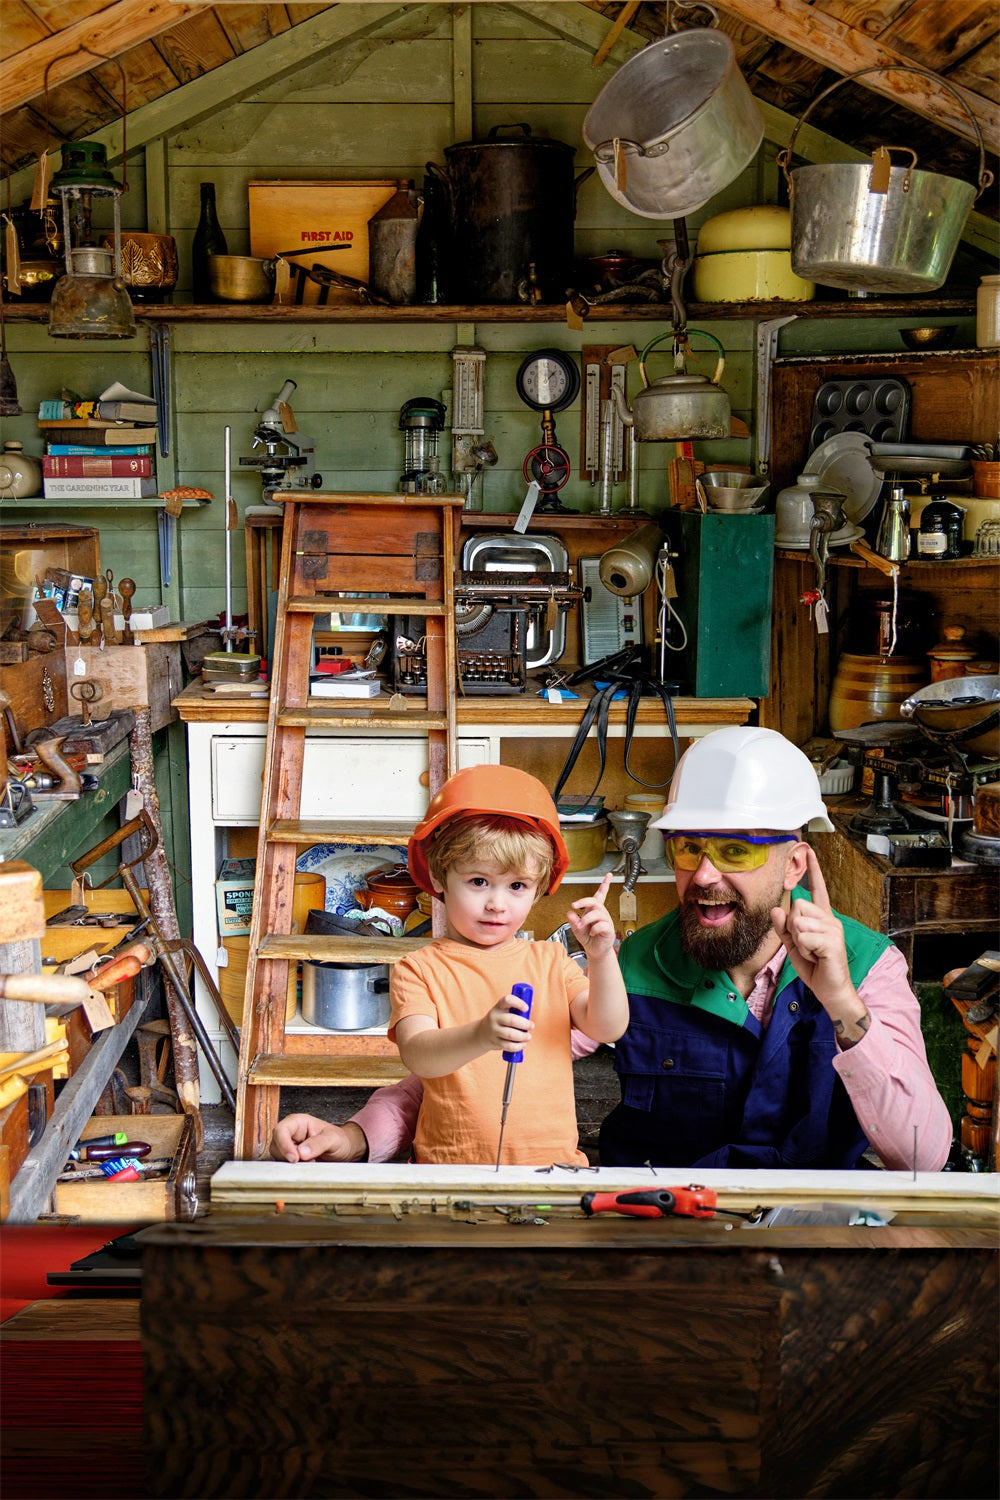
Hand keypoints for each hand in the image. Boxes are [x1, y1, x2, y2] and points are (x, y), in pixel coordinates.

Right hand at [269, 1113, 366, 1162]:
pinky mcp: (290, 1158)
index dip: (284, 1144)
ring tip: (311, 1162)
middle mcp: (291, 1133)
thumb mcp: (333, 1139)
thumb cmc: (339, 1140)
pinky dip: (293, 1169)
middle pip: (276, 1144)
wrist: (344, 1149)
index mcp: (298, 1122)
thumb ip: (318, 1144)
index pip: (281, 1130)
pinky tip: (307, 1167)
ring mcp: (289, 1146)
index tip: (295, 1158)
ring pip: (278, 1156)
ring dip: (291, 1163)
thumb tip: (301, 1152)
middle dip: (287, 1156)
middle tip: (306, 1162)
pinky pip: (284, 1164)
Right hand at [476, 990, 533, 1053]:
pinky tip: (523, 1044)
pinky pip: (508, 1045)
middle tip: (532, 1026)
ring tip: (528, 1037)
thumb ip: (516, 1008)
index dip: (518, 1003)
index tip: (526, 1008)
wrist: (482, 1033)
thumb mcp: (504, 1011)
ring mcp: (493, 1030)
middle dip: (525, 1024)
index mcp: (499, 1007)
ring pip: (510, 1034)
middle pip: (512, 1020)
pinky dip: (518, 1046)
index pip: (507, 1000)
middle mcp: (494, 1017)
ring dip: (522, 1036)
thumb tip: (531, 1004)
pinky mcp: (494, 1041)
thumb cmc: (500, 1020)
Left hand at [565, 871, 615, 958]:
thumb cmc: (588, 938)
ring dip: (586, 919)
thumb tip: (570, 913)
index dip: (605, 884)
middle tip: (574, 905)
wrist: (594, 950)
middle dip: (583, 901)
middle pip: (594, 901)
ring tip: (581, 926)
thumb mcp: (576, 929)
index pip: (600, 894)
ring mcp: (606, 921)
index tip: (608, 876)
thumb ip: (573, 921)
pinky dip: (594, 929)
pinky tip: (592, 933)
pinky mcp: (609, 929)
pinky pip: (601, 925)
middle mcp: (601, 913)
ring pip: (597, 913)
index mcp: (594, 910)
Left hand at [771, 846, 862, 1023]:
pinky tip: (815, 957)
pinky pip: (803, 936)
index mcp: (821, 918)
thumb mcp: (793, 946)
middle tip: (805, 945)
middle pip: (798, 905)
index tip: (809, 852)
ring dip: (798, 941)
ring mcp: (833, 929)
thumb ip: (784, 928)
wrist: (830, 990)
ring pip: (798, 921)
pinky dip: (803, 949)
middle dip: (793, 927)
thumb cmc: (815, 967)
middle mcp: (830, 919)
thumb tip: (776, 909)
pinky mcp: (832, 941)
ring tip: (811, 952)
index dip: (813, 871)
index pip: (817, 889)